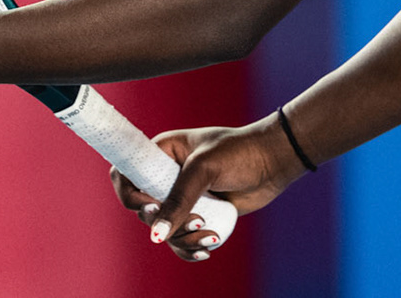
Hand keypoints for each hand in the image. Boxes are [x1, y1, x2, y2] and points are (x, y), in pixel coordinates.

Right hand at [110, 115, 310, 260]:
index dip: (129, 195)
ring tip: (210, 234)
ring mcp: (183, 198)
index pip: (126, 175)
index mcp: (162, 153)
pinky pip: (182, 240)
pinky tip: (208, 249)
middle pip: (144, 211)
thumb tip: (156, 234)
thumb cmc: (239, 151)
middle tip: (196, 219)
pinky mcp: (199, 215)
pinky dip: (191, 249)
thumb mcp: (204, 169)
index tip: (151, 206)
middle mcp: (167, 177)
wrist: (274, 161)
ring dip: (183, 240)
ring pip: (164, 231)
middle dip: (166, 223)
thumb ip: (179, 200)